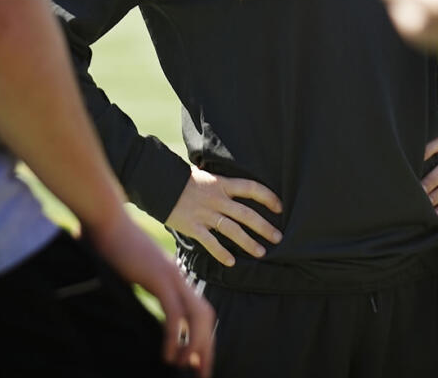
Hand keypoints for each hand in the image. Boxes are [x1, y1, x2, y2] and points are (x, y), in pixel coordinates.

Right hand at [84, 211, 215, 376]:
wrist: (105, 219)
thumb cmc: (111, 244)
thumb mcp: (131, 270)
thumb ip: (138, 284)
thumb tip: (129, 299)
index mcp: (174, 277)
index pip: (198, 310)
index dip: (202, 337)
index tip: (199, 361)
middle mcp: (178, 277)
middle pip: (206, 316)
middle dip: (207, 347)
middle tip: (203, 373)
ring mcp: (171, 276)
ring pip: (197, 316)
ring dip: (195, 345)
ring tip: (187, 367)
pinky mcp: (158, 277)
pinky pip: (174, 313)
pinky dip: (175, 336)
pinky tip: (169, 355)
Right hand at [166, 166, 283, 266]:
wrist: (158, 182)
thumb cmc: (182, 178)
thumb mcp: (206, 175)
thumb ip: (220, 183)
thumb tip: (233, 185)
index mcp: (222, 184)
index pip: (251, 188)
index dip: (268, 197)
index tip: (280, 207)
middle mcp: (217, 199)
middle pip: (247, 214)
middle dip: (264, 227)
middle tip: (278, 237)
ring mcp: (205, 214)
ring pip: (232, 230)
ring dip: (249, 242)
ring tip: (262, 252)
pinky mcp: (192, 226)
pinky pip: (210, 242)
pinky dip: (221, 252)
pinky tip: (232, 262)